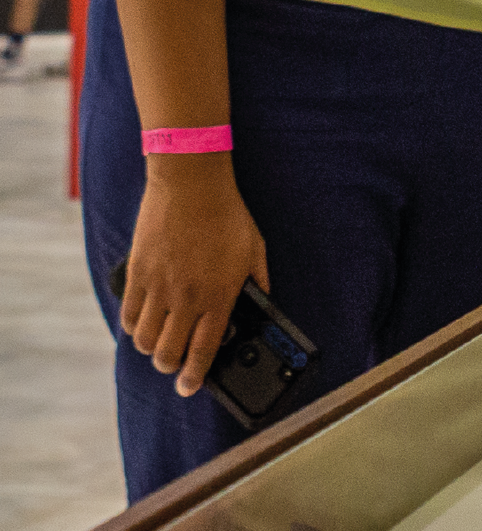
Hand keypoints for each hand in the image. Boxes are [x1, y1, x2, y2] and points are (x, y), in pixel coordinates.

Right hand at [119, 156, 268, 397]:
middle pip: (168, 354)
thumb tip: (261, 305)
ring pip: (145, 341)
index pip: (204, 350)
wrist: (192, 185)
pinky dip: (134, 328)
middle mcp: (187, 296)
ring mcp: (159, 288)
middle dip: (172, 367)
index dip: (195, 376)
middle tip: (176, 365)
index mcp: (219, 293)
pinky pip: (129, 317)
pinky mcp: (138, 275)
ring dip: (153, 349)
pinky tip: (144, 324)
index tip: (190, 387)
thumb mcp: (254, 248)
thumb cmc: (227, 215)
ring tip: (161, 343)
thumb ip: (257, 281)